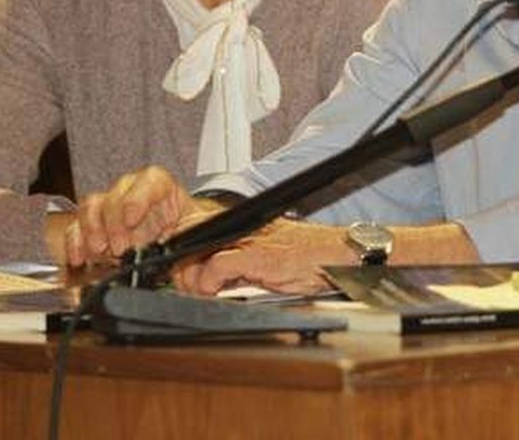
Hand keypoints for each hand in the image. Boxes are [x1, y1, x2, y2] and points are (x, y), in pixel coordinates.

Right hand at [63, 166, 212, 267]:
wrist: (184, 257)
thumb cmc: (196, 239)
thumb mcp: (210, 239)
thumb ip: (211, 245)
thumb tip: (209, 256)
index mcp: (167, 191)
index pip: (151, 180)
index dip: (137, 197)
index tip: (132, 218)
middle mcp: (136, 197)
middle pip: (116, 194)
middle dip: (113, 222)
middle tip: (120, 248)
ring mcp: (113, 214)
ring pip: (92, 207)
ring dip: (91, 230)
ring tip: (99, 252)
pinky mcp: (97, 233)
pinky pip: (76, 230)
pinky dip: (74, 243)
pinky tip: (78, 258)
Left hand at [173, 220, 353, 295]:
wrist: (337, 255)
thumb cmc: (307, 259)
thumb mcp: (262, 261)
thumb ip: (236, 268)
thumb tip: (210, 283)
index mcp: (242, 227)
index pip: (197, 229)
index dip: (182, 253)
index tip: (181, 274)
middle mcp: (242, 228)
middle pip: (190, 236)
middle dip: (182, 265)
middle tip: (186, 286)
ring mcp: (249, 240)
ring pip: (198, 250)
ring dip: (191, 277)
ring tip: (199, 291)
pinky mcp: (258, 256)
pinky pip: (218, 266)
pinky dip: (209, 282)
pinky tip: (213, 292)